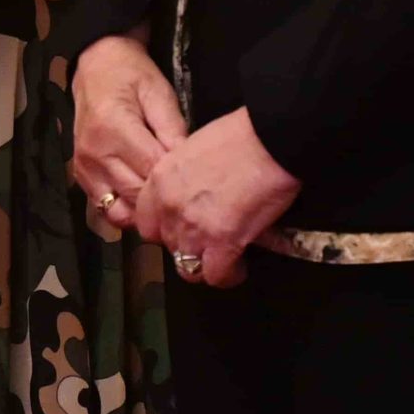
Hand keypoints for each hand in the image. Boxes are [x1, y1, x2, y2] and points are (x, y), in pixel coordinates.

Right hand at [72, 34, 187, 229]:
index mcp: (114, 130)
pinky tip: (144, 198)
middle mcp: (94, 154)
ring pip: (121, 211)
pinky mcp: (80, 175)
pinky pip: (106, 208)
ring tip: (165, 201)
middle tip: (188, 194)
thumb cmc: (132, 75)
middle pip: (138, 197)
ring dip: (145, 212)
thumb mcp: (160, 94)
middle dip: (165, 200)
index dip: (179, 180)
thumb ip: (173, 130)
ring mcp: (84, 167)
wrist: (96, 65)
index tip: (198, 180)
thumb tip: (189, 166)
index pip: (153, 173)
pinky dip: (127, 209)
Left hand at [134, 107, 298, 287]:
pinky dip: (228, 275)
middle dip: (187, 247)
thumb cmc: (238, 137)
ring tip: (224, 259)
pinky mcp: (223, 242)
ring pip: (187, 268)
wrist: (268, 140)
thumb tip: (193, 193)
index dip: (165, 230)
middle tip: (209, 242)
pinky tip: (240, 265)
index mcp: (159, 181)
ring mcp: (193, 227)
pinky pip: (216, 275)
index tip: (182, 229)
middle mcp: (169, 207)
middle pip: (168, 246)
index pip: (145, 223)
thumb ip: (183, 177)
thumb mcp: (192, 150)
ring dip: (205, 266)